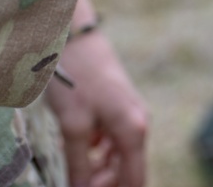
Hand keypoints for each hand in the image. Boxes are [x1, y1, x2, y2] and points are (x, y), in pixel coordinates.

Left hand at [45, 0, 146, 186]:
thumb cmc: (75, 81)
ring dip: (98, 169)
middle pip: (127, 171)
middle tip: (75, 181)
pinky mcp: (118, 109)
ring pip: (119, 157)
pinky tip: (79, 147)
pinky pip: (112, 142)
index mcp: (134, 131)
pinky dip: (97, 152)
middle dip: (103, 182)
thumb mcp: (73, 127)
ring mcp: (130, 115)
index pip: (135, 181)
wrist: (75, 40)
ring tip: (75, 168)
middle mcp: (139, 124)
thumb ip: (80, 164)